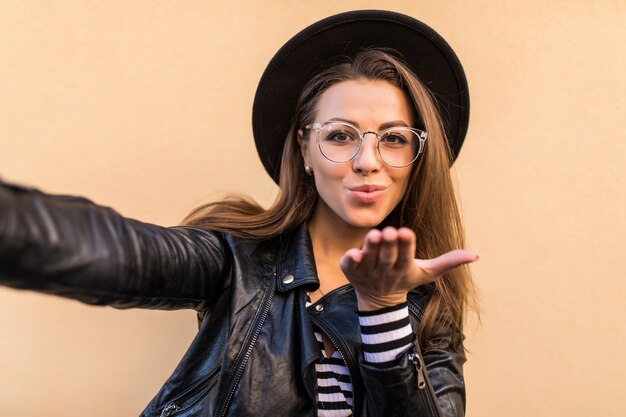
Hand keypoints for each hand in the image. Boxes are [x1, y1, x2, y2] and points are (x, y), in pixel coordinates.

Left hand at [339, 227, 477, 310]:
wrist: (379, 302)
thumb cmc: (405, 278)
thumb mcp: (427, 272)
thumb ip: (448, 262)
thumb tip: (476, 255)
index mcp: (404, 269)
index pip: (406, 257)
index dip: (406, 246)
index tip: (407, 232)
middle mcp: (385, 271)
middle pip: (387, 258)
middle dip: (389, 246)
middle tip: (390, 231)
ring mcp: (367, 272)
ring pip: (368, 260)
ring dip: (370, 249)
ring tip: (373, 235)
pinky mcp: (352, 271)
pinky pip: (349, 266)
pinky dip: (350, 261)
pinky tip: (352, 252)